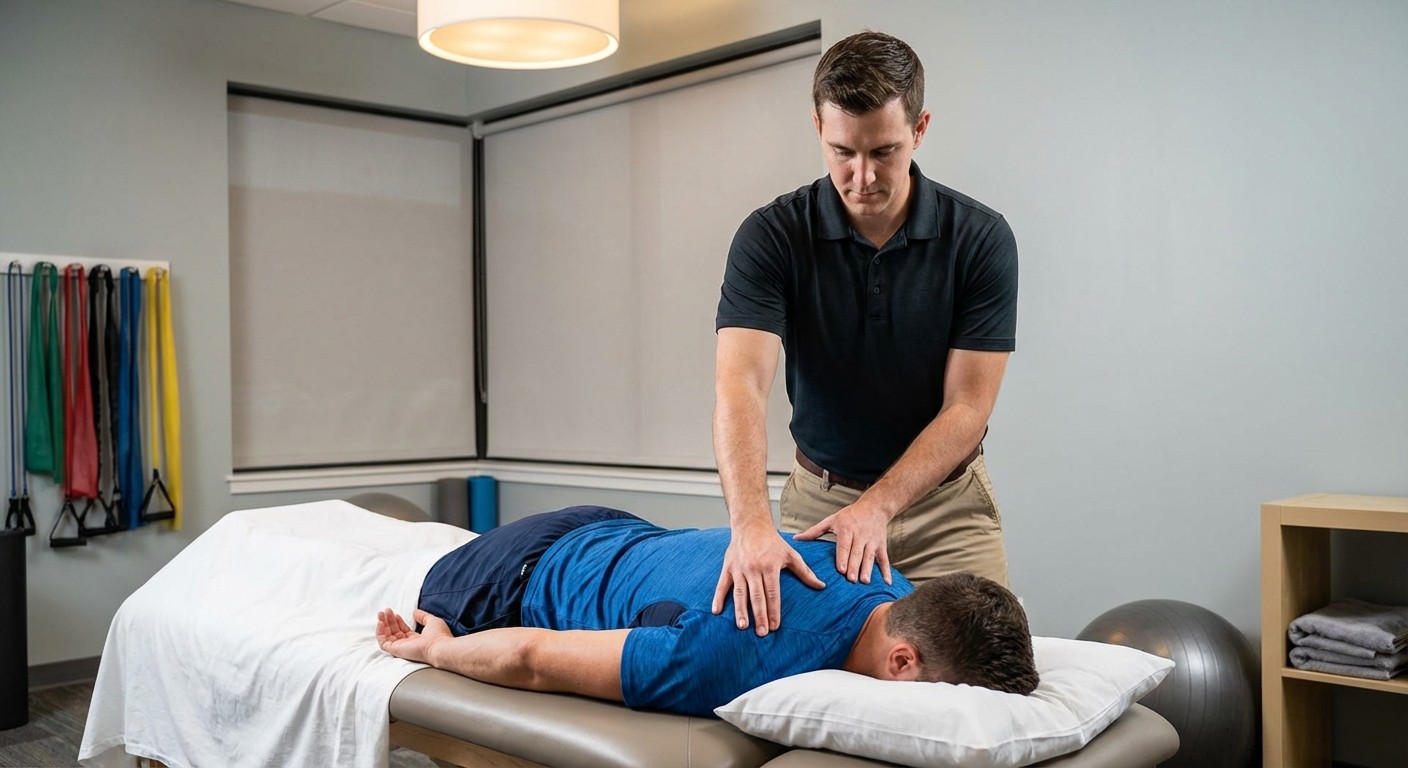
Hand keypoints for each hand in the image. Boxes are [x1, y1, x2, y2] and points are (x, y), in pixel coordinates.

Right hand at [376, 608, 450, 664]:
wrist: (439, 647)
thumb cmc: (439, 636)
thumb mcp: (432, 621)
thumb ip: (423, 616)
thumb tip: (415, 611)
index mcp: (416, 639)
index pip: (403, 631)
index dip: (398, 622)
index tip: (395, 613)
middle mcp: (408, 644)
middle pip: (394, 632)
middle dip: (389, 621)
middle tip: (385, 611)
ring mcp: (401, 647)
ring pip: (387, 636)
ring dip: (382, 625)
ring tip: (381, 614)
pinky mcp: (396, 650)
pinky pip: (383, 643)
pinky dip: (379, 633)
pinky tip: (380, 623)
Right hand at [712, 521, 825, 636]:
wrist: (751, 524)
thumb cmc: (773, 542)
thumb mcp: (791, 555)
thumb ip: (805, 572)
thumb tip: (821, 586)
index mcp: (770, 566)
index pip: (772, 593)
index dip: (774, 610)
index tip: (775, 626)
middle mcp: (753, 568)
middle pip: (756, 596)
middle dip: (759, 616)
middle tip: (761, 633)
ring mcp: (739, 568)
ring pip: (739, 593)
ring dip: (740, 611)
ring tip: (742, 626)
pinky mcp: (728, 567)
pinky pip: (722, 585)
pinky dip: (718, 598)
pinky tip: (716, 612)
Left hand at [794, 501, 892, 584]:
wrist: (874, 507)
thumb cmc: (849, 515)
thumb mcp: (831, 520)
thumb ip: (814, 531)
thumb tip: (796, 539)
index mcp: (847, 529)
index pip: (844, 545)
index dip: (843, 557)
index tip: (841, 569)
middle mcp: (860, 535)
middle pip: (857, 553)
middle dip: (855, 566)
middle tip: (851, 580)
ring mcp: (872, 541)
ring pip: (870, 557)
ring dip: (868, 569)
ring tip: (864, 582)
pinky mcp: (881, 545)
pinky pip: (884, 559)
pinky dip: (886, 571)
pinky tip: (886, 582)